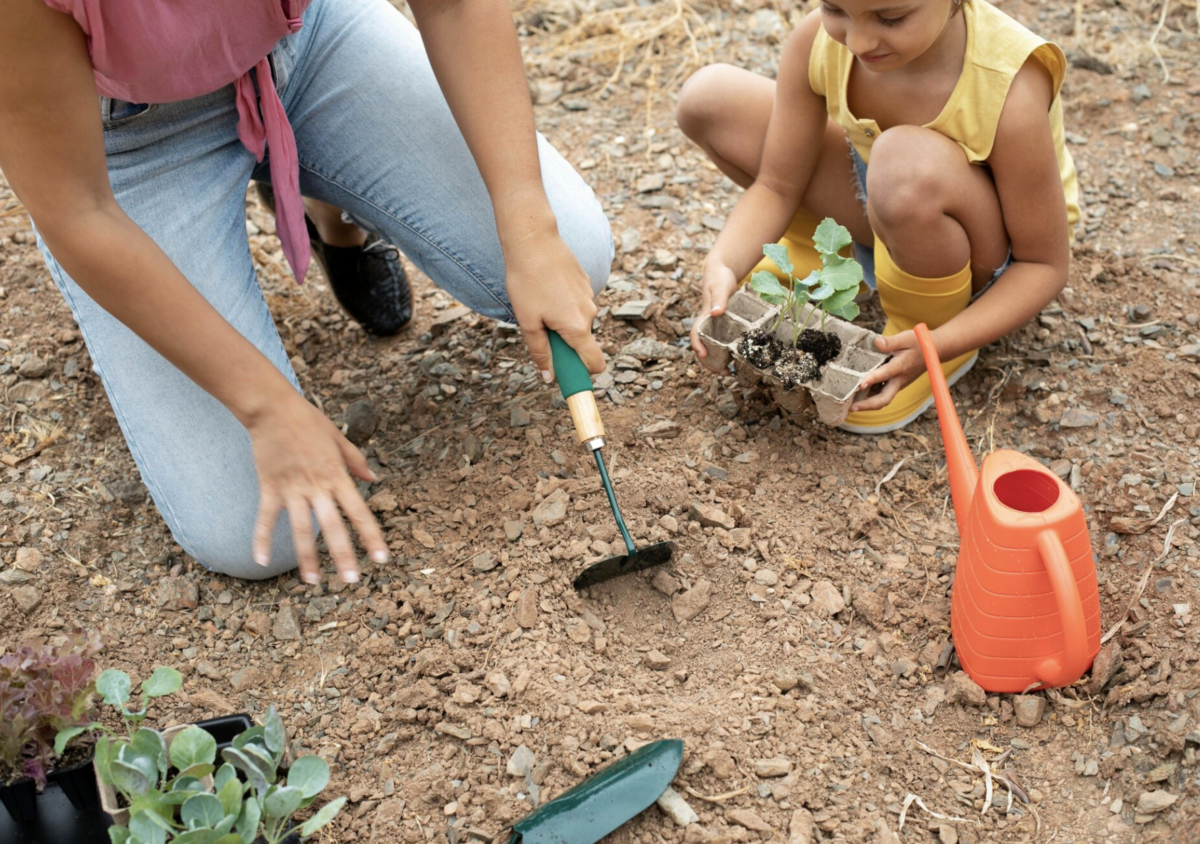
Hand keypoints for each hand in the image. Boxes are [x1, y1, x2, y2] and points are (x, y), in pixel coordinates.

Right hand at [246, 392, 388, 583]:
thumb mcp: (338, 438)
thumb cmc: (308, 420)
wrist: (272, 408)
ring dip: (306, 557)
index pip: (359, 512)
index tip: (382, 558)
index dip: (372, 536)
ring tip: (313, 582)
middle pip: (332, 527)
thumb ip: (356, 460)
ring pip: (300, 529)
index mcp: (337, 476)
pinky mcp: (269, 487)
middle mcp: (317, 486)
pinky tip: (261, 561)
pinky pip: (265, 518)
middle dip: (343, 555)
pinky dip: (261, 539)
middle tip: (352, 581)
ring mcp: (292, 488)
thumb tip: (374, 478)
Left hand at [505, 228, 602, 379]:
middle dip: (564, 343)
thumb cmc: (527, 281)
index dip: (584, 374)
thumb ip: (541, 352)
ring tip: (538, 302)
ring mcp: (589, 296)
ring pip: (577, 321)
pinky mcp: (585, 282)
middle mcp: (590, 313)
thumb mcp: (528, 322)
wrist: (534, 240)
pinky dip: (563, 303)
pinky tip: (545, 288)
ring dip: (561, 321)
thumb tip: (549, 376)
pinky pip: (575, 303)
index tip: (569, 376)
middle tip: (539, 329)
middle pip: (581, 341)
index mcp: (577, 327)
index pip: (595, 363)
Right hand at [690, 261, 738, 371]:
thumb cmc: (719, 279)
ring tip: (729, 372)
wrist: (722, 272)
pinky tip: (736, 360)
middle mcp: (707, 325)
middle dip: (709, 362)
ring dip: (717, 362)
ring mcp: (715, 327)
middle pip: (703, 347)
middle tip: (722, 373)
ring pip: (712, 348)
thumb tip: (716, 313)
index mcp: (703, 317)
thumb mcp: (720, 287)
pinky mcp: (724, 327)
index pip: (695, 334)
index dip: (697, 345)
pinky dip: (727, 353)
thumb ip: (719, 299)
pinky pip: (723, 343)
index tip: (703, 355)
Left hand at [848, 330, 925, 412]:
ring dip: (867, 404)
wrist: (935, 351)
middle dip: (867, 406)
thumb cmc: (919, 343)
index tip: (860, 385)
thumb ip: (890, 342)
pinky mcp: (896, 384)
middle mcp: (899, 380)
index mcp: (900, 367)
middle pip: (884, 398)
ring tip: (849, 405)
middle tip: (851, 408)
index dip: (872, 380)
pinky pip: (882, 393)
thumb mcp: (906, 338)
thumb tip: (876, 342)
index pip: (885, 374)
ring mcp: (897, 384)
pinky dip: (870, 397)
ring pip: (882, 399)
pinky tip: (857, 395)